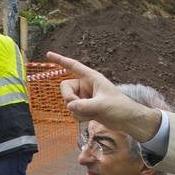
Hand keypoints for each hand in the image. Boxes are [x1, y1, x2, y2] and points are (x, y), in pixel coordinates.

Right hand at [46, 51, 165, 141]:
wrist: (127, 121)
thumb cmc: (120, 107)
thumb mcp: (102, 105)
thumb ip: (84, 105)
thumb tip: (69, 106)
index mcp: (91, 78)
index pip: (73, 66)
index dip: (60, 60)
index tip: (48, 54)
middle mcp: (86, 86)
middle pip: (65, 88)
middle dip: (69, 98)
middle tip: (77, 106)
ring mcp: (84, 97)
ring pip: (68, 102)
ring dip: (78, 111)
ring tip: (93, 113)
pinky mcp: (84, 108)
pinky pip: (73, 111)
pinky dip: (80, 117)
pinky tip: (92, 118)